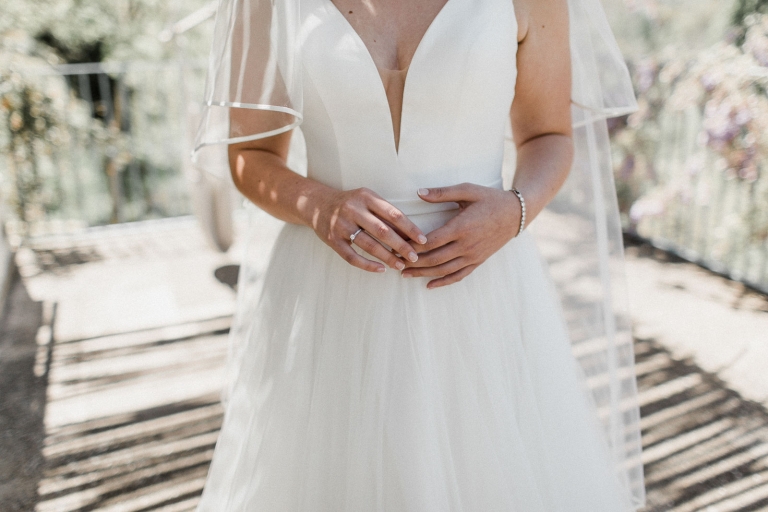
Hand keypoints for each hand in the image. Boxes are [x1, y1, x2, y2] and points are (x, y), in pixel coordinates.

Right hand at [312, 187, 427, 272]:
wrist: (316, 204)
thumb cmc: (350, 203)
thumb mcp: (367, 199)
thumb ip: (385, 213)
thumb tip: (409, 233)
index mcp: (366, 197)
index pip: (393, 214)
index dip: (410, 228)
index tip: (423, 240)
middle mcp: (353, 209)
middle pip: (382, 231)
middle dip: (401, 246)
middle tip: (414, 257)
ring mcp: (341, 225)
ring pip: (368, 245)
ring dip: (387, 257)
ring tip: (400, 265)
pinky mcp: (332, 240)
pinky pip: (352, 256)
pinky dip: (367, 265)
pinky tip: (380, 269)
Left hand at [401, 183, 520, 287]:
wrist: (516, 213)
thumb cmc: (490, 199)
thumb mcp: (467, 190)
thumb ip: (442, 192)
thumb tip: (418, 193)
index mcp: (461, 227)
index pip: (431, 241)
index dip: (411, 246)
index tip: (395, 245)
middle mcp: (466, 245)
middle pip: (434, 259)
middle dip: (412, 262)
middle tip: (394, 262)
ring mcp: (473, 256)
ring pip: (444, 270)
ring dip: (423, 274)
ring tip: (404, 274)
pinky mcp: (478, 261)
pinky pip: (459, 275)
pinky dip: (443, 282)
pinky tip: (429, 285)